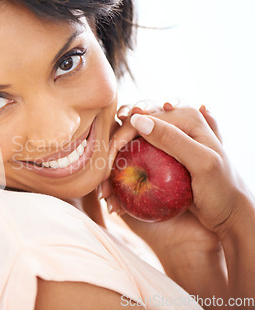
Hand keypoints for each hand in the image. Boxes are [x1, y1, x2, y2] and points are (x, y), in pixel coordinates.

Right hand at [102, 104, 251, 250]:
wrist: (231, 216)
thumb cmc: (223, 190)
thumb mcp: (202, 163)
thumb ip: (172, 139)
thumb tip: (138, 119)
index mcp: (187, 117)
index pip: (144, 118)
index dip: (122, 135)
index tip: (109, 161)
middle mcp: (175, 125)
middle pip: (132, 128)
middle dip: (112, 150)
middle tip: (103, 176)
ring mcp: (167, 142)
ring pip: (130, 143)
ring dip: (114, 163)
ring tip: (106, 189)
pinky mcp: (162, 158)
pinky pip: (135, 158)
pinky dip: (123, 172)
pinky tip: (115, 191)